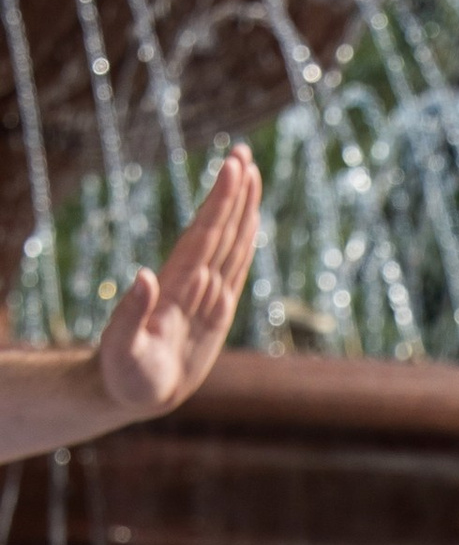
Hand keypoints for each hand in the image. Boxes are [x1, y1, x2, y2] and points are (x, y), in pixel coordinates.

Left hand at [94, 148, 261, 417]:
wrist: (127, 391)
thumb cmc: (122, 375)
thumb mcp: (122, 350)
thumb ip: (129, 314)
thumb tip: (145, 275)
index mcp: (174, 287)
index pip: (204, 236)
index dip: (220, 203)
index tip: (233, 169)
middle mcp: (190, 282)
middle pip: (218, 229)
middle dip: (232, 193)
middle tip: (244, 153)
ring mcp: (203, 293)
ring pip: (228, 243)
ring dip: (240, 209)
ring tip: (250, 173)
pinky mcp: (214, 309)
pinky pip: (234, 269)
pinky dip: (245, 244)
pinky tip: (251, 223)